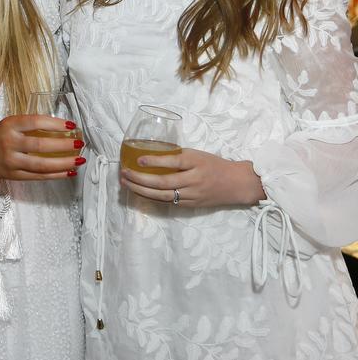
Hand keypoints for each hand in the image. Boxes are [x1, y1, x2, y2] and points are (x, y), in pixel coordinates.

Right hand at [0, 115, 85, 180]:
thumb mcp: (8, 124)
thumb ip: (29, 126)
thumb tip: (60, 129)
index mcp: (9, 125)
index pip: (36, 122)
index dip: (55, 124)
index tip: (71, 125)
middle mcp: (10, 143)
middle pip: (41, 145)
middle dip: (64, 145)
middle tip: (80, 143)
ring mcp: (12, 162)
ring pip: (42, 165)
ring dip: (64, 163)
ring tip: (79, 160)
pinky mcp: (14, 176)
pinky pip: (39, 176)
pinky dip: (56, 175)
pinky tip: (69, 171)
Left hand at [120, 148, 265, 206]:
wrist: (236, 184)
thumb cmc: (214, 164)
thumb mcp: (198, 155)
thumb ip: (178, 156)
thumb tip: (151, 155)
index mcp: (196, 163)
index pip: (173, 162)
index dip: (155, 161)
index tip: (139, 159)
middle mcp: (193, 180)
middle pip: (163, 182)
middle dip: (140, 179)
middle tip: (124, 173)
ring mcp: (192, 195)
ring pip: (162, 195)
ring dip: (141, 190)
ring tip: (126, 183)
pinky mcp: (191, 205)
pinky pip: (167, 202)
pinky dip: (151, 198)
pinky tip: (139, 193)